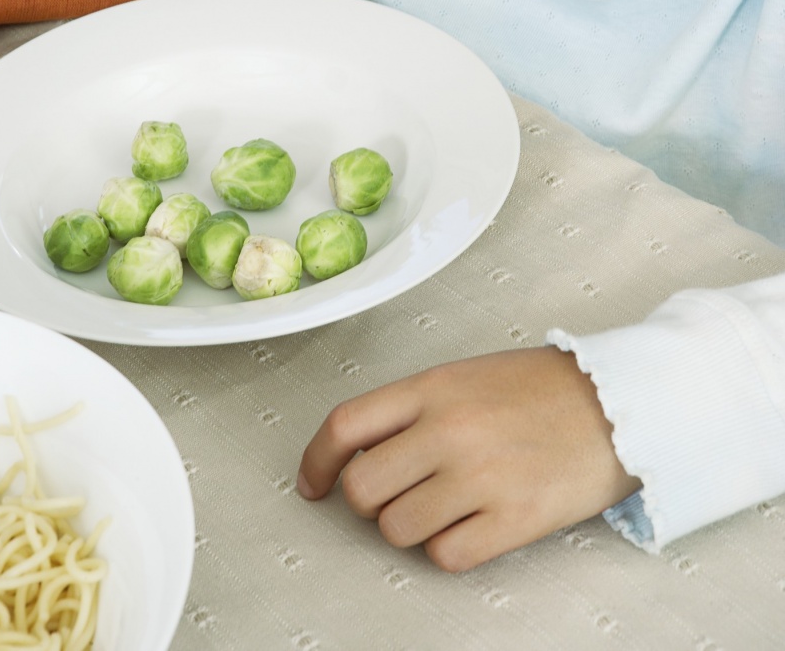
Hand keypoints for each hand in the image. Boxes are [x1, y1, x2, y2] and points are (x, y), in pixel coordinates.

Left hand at [297, 347, 640, 571]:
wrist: (618, 404)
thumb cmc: (541, 389)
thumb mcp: (466, 375)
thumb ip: (413, 408)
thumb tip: (362, 453)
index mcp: (432, 388)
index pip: (345, 425)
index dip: (317, 461)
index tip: (313, 484)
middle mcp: (447, 430)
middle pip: (363, 490)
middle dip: (371, 501)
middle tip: (399, 492)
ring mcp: (478, 477)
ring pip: (397, 530)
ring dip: (413, 525)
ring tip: (448, 504)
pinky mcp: (511, 520)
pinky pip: (445, 556)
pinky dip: (451, 548)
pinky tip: (475, 523)